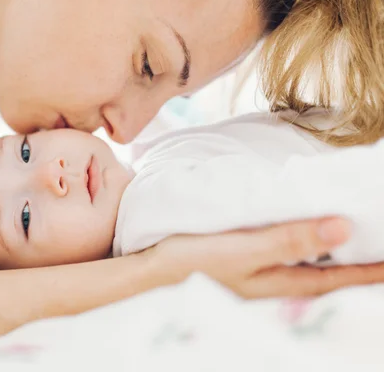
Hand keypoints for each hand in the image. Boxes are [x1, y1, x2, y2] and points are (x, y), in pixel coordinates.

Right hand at [150, 218, 383, 297]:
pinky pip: (285, 258)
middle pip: (327, 276)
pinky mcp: (242, 263)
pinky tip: (302, 237)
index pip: (336, 277)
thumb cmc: (191, 260)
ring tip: (354, 242)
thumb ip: (289, 240)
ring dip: (333, 257)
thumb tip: (343, 227)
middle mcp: (273, 281)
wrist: (147, 271)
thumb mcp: (242, 251)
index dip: (369, 270)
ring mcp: (257, 275)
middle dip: (358, 265)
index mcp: (277, 281)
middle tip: (381, 249)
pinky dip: (303, 248)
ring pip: (307, 267)